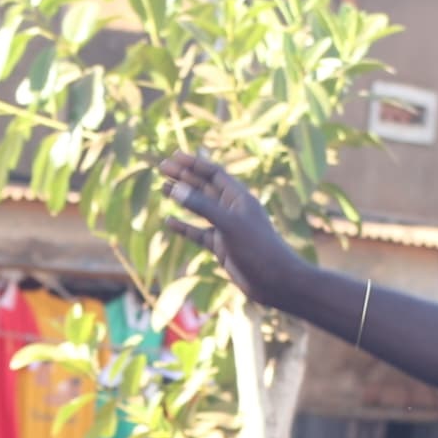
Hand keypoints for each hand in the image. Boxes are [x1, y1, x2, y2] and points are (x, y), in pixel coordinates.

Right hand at [160, 153, 301, 306]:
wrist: (276, 282)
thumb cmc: (258, 250)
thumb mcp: (229, 225)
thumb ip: (202, 207)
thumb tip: (176, 189)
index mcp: (239, 198)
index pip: (213, 173)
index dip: (194, 163)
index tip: (174, 156)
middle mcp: (233, 210)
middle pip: (204, 187)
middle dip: (184, 177)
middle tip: (162, 168)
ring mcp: (227, 228)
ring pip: (200, 209)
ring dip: (182, 198)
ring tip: (162, 188)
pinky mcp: (222, 247)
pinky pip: (199, 233)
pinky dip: (184, 227)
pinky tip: (169, 222)